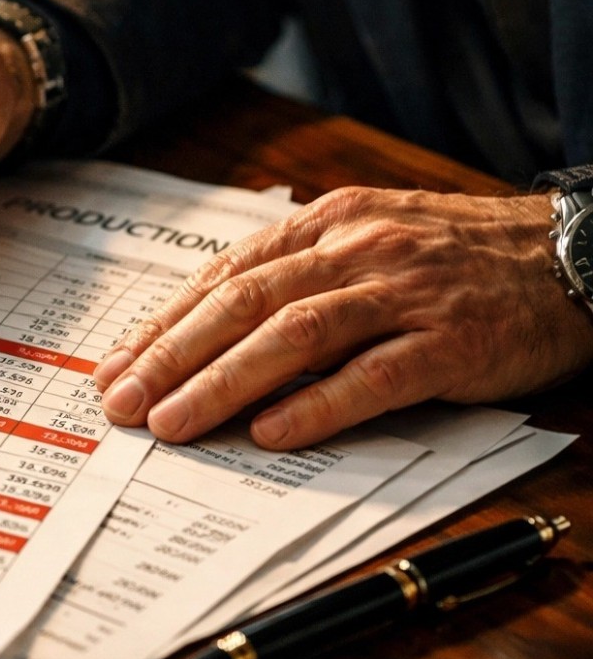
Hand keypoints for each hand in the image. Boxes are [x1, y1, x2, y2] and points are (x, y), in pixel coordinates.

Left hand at [92, 187, 592, 448]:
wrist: (575, 255)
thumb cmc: (452, 261)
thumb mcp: (365, 247)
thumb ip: (291, 282)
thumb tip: (203, 338)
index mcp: (325, 226)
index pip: (224, 278)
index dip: (162, 326)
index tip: (112, 369)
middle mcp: (356, 250)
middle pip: (244, 303)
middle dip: (171, 357)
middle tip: (122, 404)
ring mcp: (405, 294)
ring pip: (295, 335)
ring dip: (223, 382)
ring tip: (173, 424)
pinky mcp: (452, 341)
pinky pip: (374, 376)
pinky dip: (318, 405)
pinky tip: (271, 433)